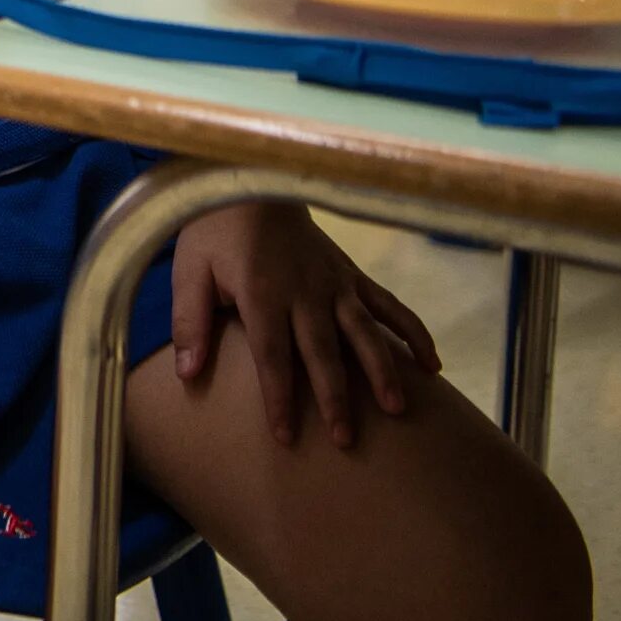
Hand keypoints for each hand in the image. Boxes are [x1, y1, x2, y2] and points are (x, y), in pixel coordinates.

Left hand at [171, 202, 438, 449]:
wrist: (252, 179)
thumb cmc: (212, 229)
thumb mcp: (188, 269)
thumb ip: (190, 322)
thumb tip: (187, 375)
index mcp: (261, 293)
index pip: (272, 357)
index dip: (279, 399)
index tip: (286, 438)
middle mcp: (305, 291)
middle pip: (323, 352)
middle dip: (335, 398)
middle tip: (347, 441)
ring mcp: (334, 282)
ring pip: (364, 331)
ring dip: (382, 370)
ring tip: (397, 409)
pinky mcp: (351, 274)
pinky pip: (389, 304)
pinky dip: (413, 332)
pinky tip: (432, 365)